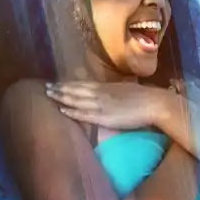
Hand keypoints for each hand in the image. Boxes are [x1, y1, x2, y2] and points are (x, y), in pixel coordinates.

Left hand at [45, 80, 175, 129]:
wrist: (153, 103)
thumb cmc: (143, 97)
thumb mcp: (124, 88)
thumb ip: (112, 90)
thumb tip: (107, 91)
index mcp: (105, 86)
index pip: (81, 84)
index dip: (67, 84)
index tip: (55, 83)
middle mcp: (100, 93)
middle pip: (75, 90)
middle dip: (60, 89)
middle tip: (46, 87)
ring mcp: (101, 104)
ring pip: (76, 100)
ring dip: (62, 98)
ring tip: (49, 96)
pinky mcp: (104, 117)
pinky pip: (84, 114)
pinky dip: (72, 112)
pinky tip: (62, 110)